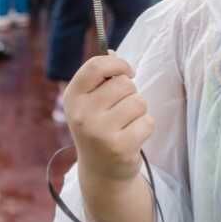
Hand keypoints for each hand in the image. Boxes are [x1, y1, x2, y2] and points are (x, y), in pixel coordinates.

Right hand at [63, 54, 153, 183]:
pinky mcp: (119, 147)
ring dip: (139, 112)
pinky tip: (132, 138)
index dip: (118, 64)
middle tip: (121, 111)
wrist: (101, 171)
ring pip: (138, 102)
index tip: (128, 71)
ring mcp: (99, 132)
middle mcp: (82, 114)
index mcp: (73, 97)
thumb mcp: (91, 102)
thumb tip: (111, 50)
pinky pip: (147, 121)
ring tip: (126, 125)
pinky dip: (145, 127)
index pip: (96, 66)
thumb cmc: (100, 128)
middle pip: (124, 83)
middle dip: (130, 93)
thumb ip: (101, 77)